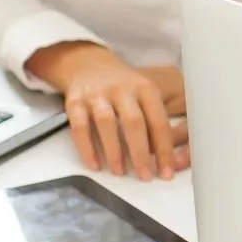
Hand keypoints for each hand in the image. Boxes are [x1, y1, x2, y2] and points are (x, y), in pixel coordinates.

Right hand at [25, 42, 190, 180]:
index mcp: (145, 88)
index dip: (164, 149)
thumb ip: (154, 121)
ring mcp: (97, 94)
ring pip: (107, 123)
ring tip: (120, 172)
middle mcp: (122, 89)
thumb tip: (165, 158)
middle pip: (134, 121)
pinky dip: (87, 148)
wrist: (88, 64)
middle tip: (145, 176)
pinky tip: (95, 165)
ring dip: (114, 151)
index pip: (158, 121)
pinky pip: (79, 127)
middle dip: (141, 152)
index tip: (166, 173)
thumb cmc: (123, 88)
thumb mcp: (144, 95)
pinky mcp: (75, 101)